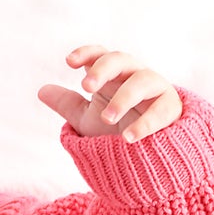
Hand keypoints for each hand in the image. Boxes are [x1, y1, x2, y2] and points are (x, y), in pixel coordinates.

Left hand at [38, 45, 182, 142]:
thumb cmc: (116, 133)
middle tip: (86, 86)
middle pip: (121, 60)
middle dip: (104, 69)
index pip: (100, 56)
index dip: (86, 54)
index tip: (69, 62)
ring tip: (106, 118)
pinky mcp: (172, 110)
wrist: (145, 160)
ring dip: (124, 97)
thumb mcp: (88, 121)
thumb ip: (69, 105)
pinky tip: (128, 137)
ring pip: (143, 80)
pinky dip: (145, 123)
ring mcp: (156, 91)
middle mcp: (135, 77)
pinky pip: (161, 110)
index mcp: (114, 77)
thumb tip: (42, 90)